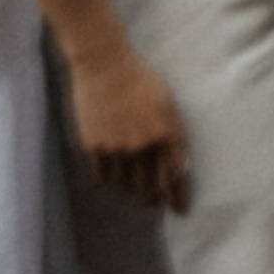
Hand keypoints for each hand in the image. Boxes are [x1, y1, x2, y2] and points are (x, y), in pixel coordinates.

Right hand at [66, 46, 192, 216]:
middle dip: (154, 199)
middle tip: (154, 204)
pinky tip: (113, 181)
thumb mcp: (167, 103)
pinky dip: (110, 182)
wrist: (103, 62)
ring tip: (134, 194)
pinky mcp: (94, 145)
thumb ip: (173, 135)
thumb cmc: (139, 78)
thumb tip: (178, 166)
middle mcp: (143, 145)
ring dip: (132, 192)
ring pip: (126, 185)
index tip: (179, 211)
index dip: (178, 197)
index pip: (175, 176)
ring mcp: (117, 147)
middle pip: (151, 186)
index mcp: (166, 132)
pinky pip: (103, 176)